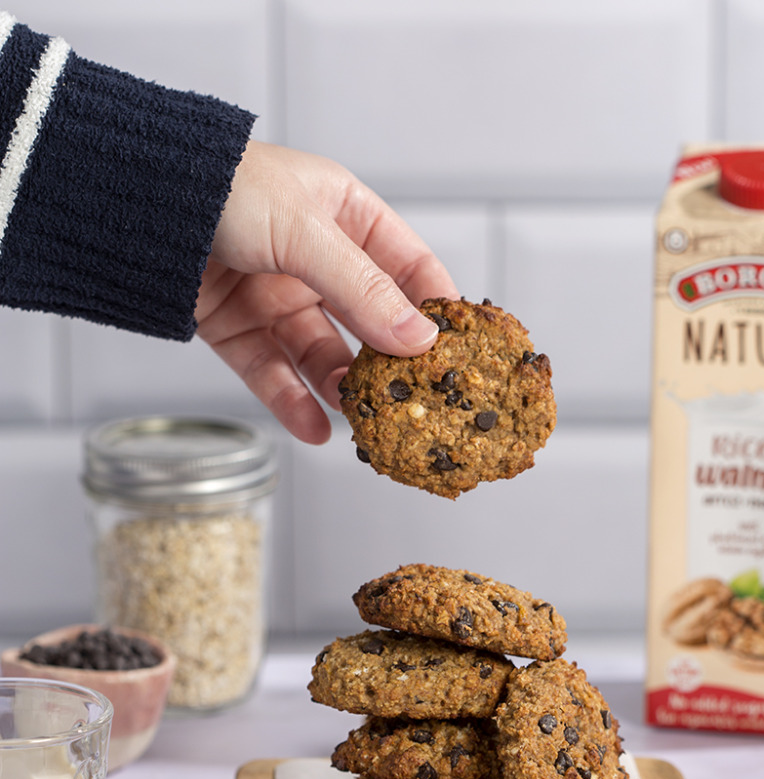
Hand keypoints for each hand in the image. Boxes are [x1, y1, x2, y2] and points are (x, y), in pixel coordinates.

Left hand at [195, 141, 458, 442]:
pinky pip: (274, 373)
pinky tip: (316, 430)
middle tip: (413, 397)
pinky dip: (293, 403)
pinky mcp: (239, 330)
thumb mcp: (305, 232)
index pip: (408, 267)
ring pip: (323, 354)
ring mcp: (277, 296)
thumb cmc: (221, 187)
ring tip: (362, 417)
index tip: (458, 351)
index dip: (434, 308)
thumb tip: (420, 339)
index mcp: (345, 216)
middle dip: (388, 360)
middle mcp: (316, 260)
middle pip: (367, 320)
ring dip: (342, 386)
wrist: (130, 200)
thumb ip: (363, 290)